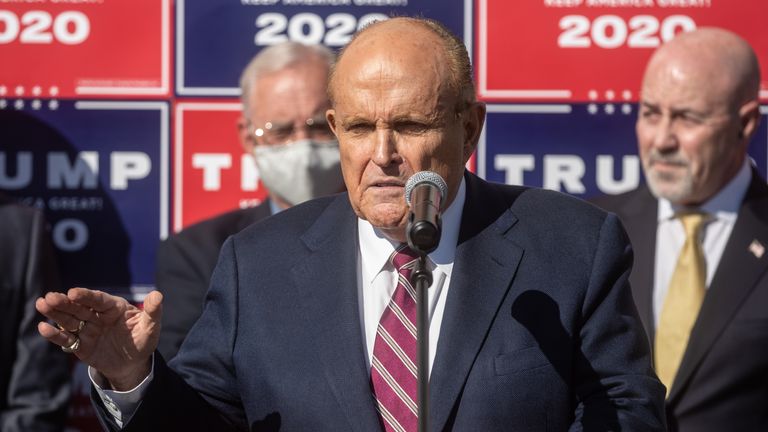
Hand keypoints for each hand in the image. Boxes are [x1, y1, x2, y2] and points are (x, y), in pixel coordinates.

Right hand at [36, 288, 162, 390]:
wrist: (133, 364)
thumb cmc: (142, 340)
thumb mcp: (151, 327)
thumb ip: (153, 312)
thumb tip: (157, 295)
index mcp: (114, 307)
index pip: (98, 300)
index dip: (86, 296)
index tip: (74, 292)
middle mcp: (97, 316)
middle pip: (79, 307)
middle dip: (65, 302)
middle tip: (50, 297)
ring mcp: (87, 330)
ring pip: (69, 320)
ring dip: (55, 313)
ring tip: (42, 304)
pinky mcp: (79, 345)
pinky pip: (66, 339)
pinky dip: (55, 335)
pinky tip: (43, 328)